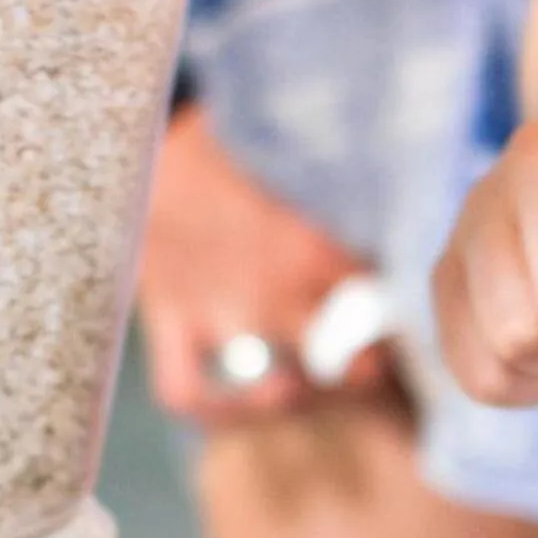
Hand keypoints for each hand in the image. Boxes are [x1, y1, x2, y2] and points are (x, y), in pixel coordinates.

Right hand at [138, 106, 392, 425]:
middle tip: (362, 363)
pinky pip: (186, 391)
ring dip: (296, 395)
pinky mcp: (167, 319)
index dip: (390, 322)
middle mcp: (268, 289)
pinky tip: (238, 404)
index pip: (374, 309)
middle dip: (357, 368)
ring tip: (305, 384)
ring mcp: (216, 312)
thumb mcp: (297, 162)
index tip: (393, 320)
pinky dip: (213, 410)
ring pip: (270, 389)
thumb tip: (390, 212)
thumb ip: (342, 200)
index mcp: (311, 247)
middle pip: (337, 360)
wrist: (144, 127)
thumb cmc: (231, 140)